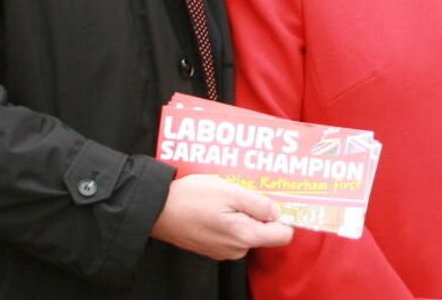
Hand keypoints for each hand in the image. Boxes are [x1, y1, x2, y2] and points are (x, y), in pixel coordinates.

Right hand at [150, 174, 294, 259]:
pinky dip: (230, 218)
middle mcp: (236, 249)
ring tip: (229, 194)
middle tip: (248, 190)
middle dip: (261, 211)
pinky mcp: (212, 247)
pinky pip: (232, 232)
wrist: (157, 210)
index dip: (285, 216)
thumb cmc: (192, 198)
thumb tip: (278, 212)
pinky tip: (218, 203)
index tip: (278, 200)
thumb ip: (259, 204)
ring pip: (247, 230)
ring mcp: (223, 250)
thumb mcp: (231, 191)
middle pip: (265, 232)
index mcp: (245, 236)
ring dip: (244, 212)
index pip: (284, 235)